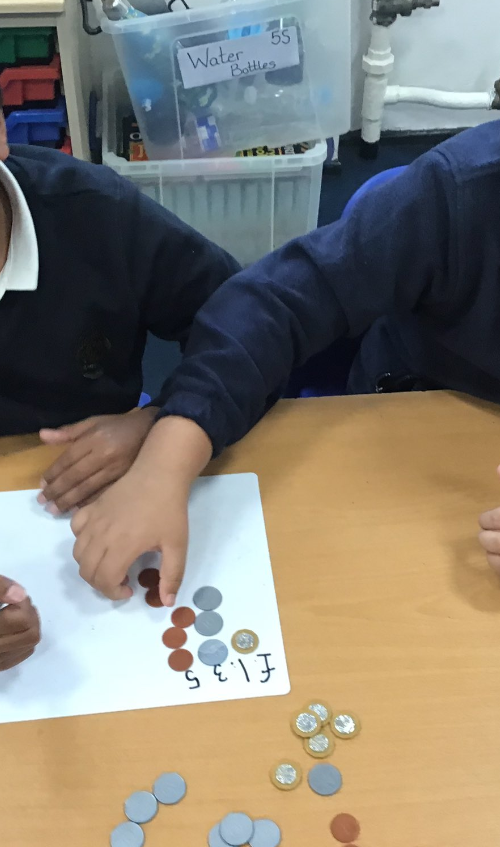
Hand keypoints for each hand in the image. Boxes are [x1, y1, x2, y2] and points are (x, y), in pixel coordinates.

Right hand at [0, 577, 40, 670]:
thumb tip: (20, 595)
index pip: (21, 621)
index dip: (23, 603)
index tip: (13, 594)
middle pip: (31, 635)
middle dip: (29, 614)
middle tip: (17, 601)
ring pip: (29, 646)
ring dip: (29, 625)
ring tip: (14, 610)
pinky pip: (21, 655)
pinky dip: (23, 638)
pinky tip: (12, 626)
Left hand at [38, 408, 157, 513]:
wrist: (152, 430)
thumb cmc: (119, 426)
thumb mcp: (94, 421)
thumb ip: (68, 431)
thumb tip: (42, 436)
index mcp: (94, 439)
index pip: (68, 459)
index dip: (53, 473)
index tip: (42, 485)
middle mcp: (104, 455)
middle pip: (75, 477)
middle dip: (57, 491)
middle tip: (43, 502)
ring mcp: (116, 469)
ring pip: (88, 488)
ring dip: (70, 501)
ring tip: (55, 510)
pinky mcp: (125, 480)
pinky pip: (104, 494)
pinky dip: (89, 503)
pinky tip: (78, 511)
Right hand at [71, 417, 211, 604]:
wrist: (159, 473)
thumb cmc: (170, 510)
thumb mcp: (178, 545)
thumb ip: (172, 575)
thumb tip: (167, 602)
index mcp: (122, 547)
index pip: (104, 580)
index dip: (113, 592)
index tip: (130, 589)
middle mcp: (102, 535)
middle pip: (87, 571)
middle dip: (101, 583)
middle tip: (120, 579)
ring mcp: (93, 520)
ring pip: (78, 553)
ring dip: (91, 565)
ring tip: (111, 563)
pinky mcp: (91, 508)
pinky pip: (75, 530)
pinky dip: (82, 540)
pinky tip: (100, 539)